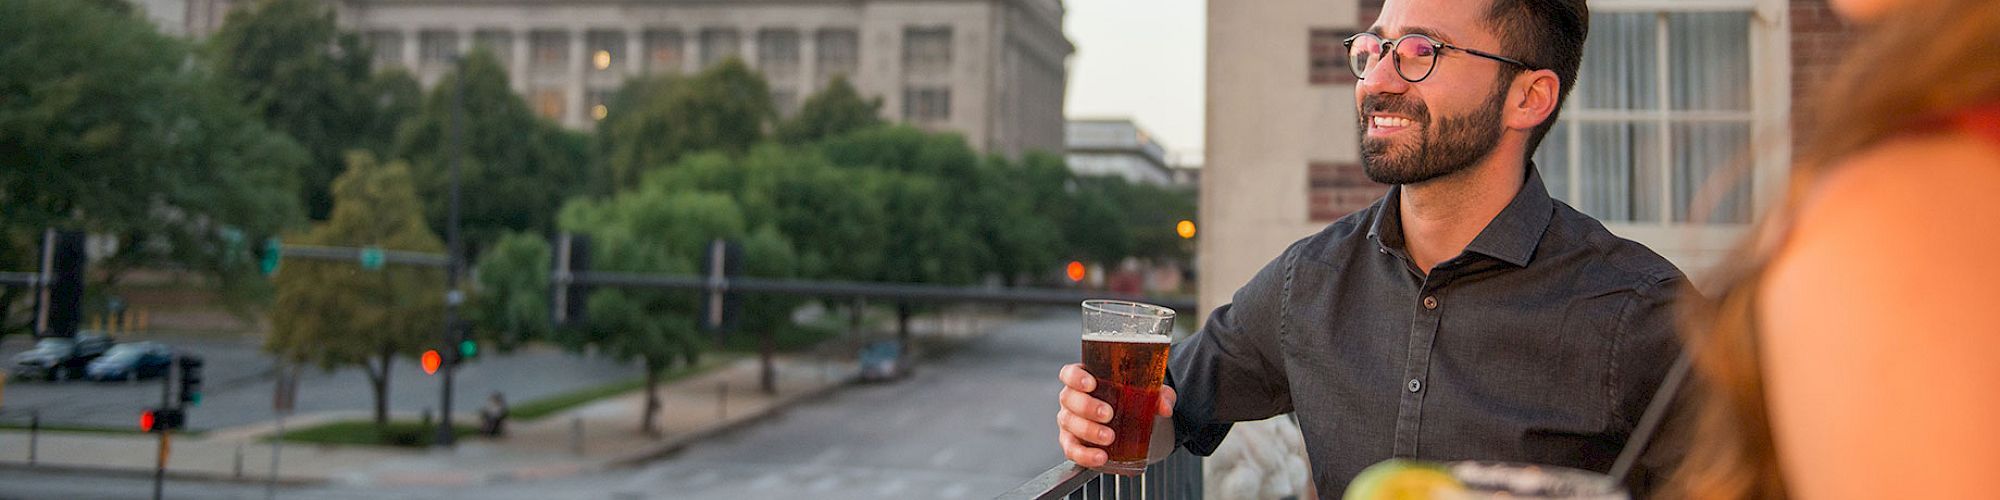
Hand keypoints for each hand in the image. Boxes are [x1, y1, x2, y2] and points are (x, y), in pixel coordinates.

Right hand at [1056, 363, 1175, 466]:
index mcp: (1084, 379)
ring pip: (1069, 423)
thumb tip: (1164, 407)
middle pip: (1068, 398)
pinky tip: (1101, 456)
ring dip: (1088, 431)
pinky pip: (1072, 450)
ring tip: (1109, 437)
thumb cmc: (1130, 400)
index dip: (1075, 377)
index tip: (1091, 384)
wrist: (1130, 423)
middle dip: (1087, 406)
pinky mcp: (1072, 442)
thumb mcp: (1147, 393)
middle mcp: (1072, 399)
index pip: (1069, 373)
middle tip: (1108, 414)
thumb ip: (1159, 395)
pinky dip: (1085, 455)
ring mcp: (1069, 421)